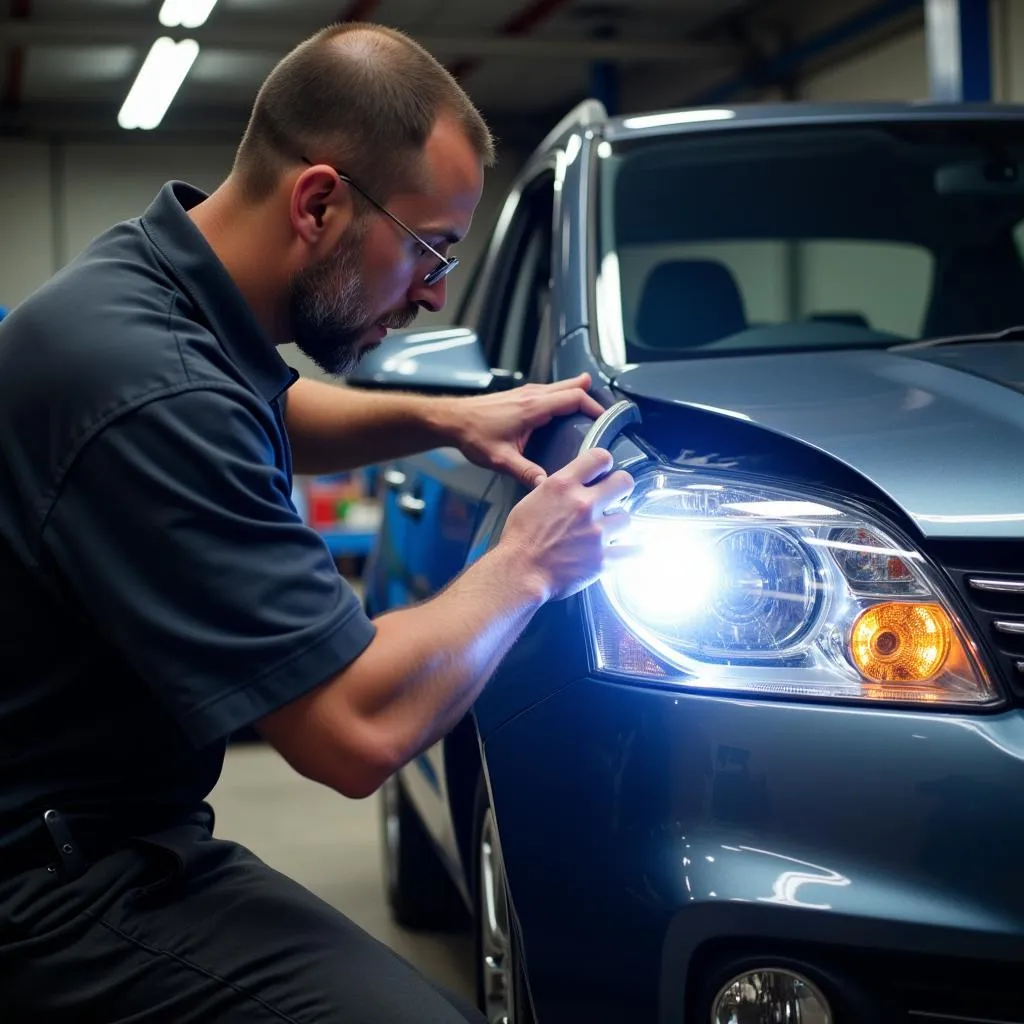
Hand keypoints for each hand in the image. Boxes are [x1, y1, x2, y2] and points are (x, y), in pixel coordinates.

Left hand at [450, 373, 604, 488]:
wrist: (451, 420)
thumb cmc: (473, 435)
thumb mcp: (500, 459)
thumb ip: (525, 472)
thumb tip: (546, 485)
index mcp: (533, 408)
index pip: (573, 398)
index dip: (593, 406)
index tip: (605, 418)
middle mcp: (531, 396)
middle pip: (569, 388)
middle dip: (589, 395)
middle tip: (605, 406)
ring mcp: (524, 393)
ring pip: (558, 387)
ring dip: (575, 391)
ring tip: (589, 399)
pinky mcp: (517, 396)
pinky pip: (547, 390)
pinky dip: (560, 394)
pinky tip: (559, 404)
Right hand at [499, 448, 634, 601]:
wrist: (519, 572)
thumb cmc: (519, 539)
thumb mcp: (532, 500)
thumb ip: (557, 490)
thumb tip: (571, 487)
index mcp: (563, 486)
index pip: (600, 458)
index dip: (604, 464)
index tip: (603, 472)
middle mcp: (584, 505)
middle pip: (624, 483)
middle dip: (621, 489)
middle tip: (615, 497)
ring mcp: (596, 533)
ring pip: (626, 519)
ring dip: (617, 524)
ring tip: (608, 530)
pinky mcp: (602, 559)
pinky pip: (631, 551)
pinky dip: (630, 551)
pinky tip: (628, 550)